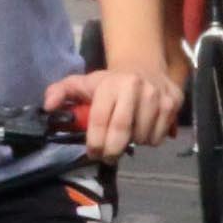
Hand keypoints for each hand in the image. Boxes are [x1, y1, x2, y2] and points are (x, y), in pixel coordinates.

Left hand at [48, 61, 181, 159]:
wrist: (144, 65)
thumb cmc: (110, 82)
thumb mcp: (83, 83)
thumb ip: (61, 92)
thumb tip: (48, 106)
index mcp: (111, 84)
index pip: (101, 120)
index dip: (95, 143)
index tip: (93, 152)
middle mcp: (136, 88)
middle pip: (123, 133)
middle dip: (112, 151)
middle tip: (108, 157)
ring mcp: (158, 96)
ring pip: (143, 138)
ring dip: (133, 144)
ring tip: (127, 134)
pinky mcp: (174, 103)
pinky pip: (159, 137)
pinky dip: (149, 140)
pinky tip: (143, 128)